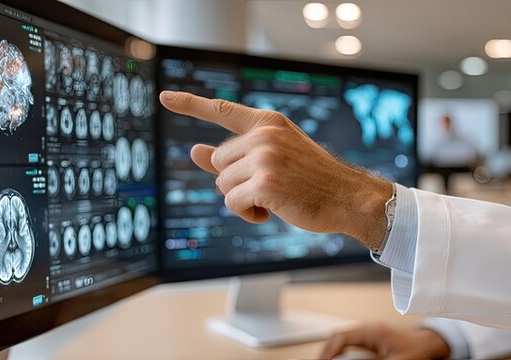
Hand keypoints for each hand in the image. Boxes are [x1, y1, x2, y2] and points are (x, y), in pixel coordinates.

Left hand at [159, 91, 393, 248]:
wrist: (347, 197)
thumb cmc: (311, 180)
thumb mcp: (274, 158)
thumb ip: (233, 154)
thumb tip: (194, 150)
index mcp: (268, 123)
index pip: (222, 110)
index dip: (189, 104)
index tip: (164, 97)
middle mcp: (264, 135)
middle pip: (218, 162)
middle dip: (235, 180)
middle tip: (269, 187)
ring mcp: (264, 158)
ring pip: (223, 185)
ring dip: (242, 200)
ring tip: (274, 199)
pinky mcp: (264, 183)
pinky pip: (232, 203)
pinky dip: (246, 214)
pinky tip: (270, 212)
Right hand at [320, 323, 451, 359]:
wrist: (428, 343)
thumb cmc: (416, 349)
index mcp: (371, 331)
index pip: (340, 337)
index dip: (328, 351)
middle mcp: (367, 329)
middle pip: (337, 337)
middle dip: (327, 352)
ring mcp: (368, 333)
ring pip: (342, 341)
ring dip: (334, 352)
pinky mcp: (370, 340)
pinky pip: (350, 344)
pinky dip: (342, 353)